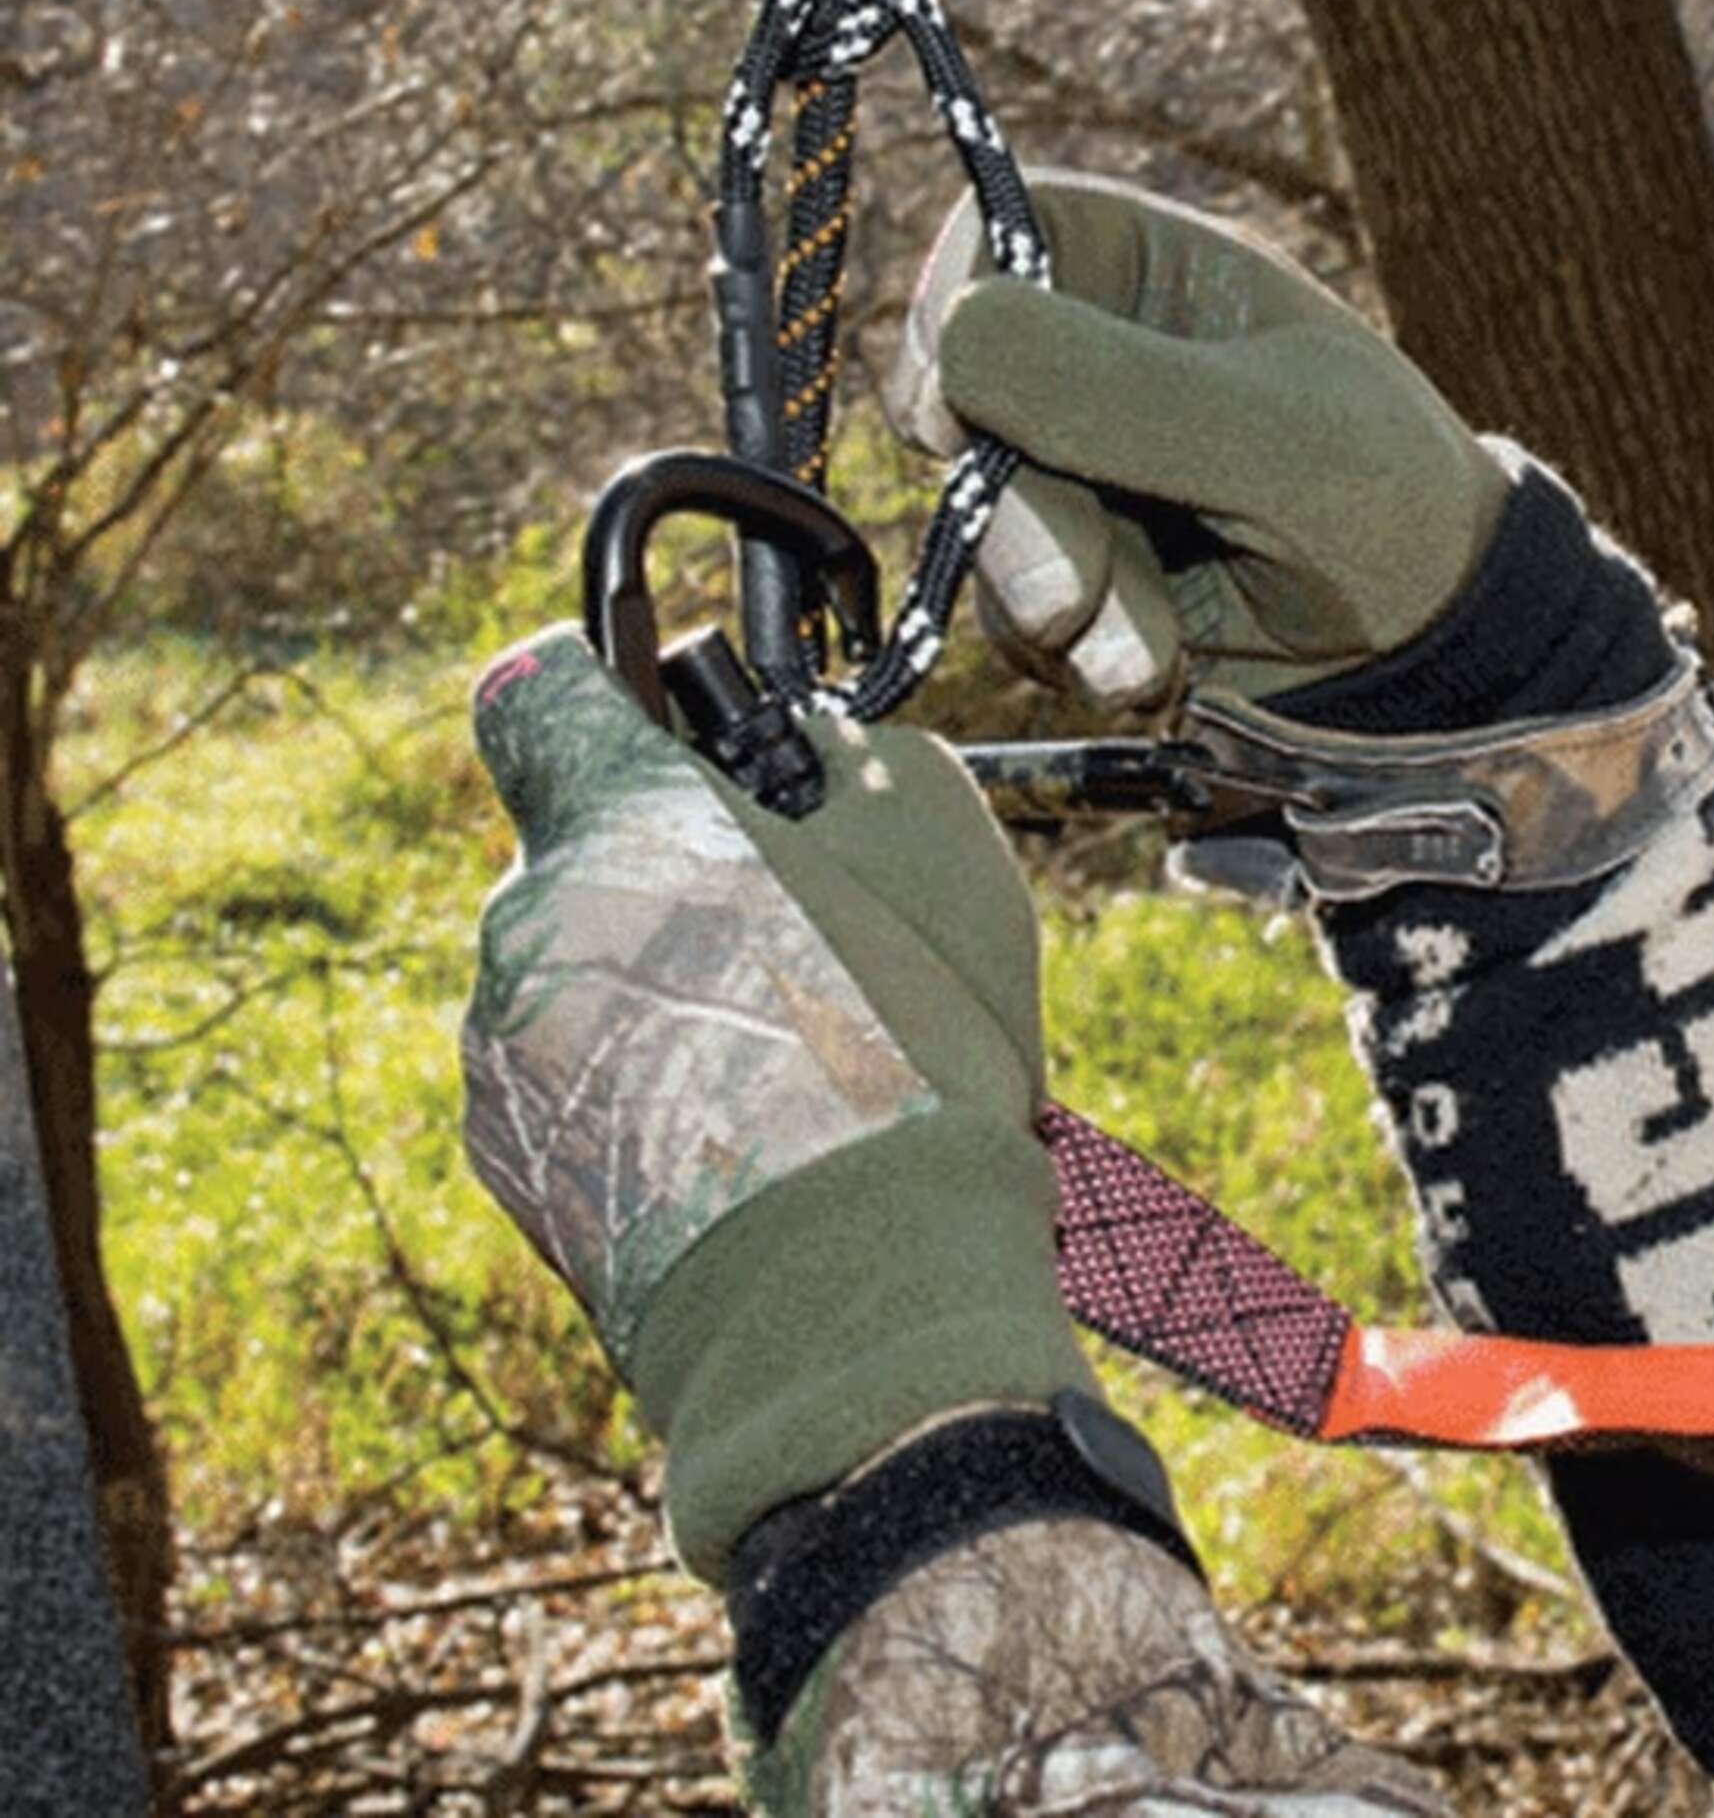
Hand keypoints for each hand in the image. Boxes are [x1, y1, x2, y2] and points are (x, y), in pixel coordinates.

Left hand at [464, 627, 1090, 1584]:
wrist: (852, 1301)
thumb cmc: (904, 1056)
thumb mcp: (935, 841)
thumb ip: (851, 753)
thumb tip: (810, 752)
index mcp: (618, 817)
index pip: (543, 691)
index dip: (604, 690)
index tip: (666, 728)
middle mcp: (528, 918)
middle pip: (584, 844)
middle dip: (673, 867)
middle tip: (798, 927)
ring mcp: (501, 1048)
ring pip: (577, 963)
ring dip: (657, 980)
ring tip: (784, 1053)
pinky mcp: (508, 1158)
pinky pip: (568, 1073)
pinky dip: (638, 1081)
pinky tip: (740, 1128)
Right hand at [882, 173, 1508, 705]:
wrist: (1432, 654)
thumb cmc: (1387, 500)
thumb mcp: (1273, 439)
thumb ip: (1119, 390)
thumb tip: (953, 338)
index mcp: (1137, 264)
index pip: (989, 242)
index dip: (947, 325)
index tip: (951, 419)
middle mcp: (1083, 356)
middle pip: (960, 405)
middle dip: (1015, 516)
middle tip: (1071, 597)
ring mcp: (1067, 470)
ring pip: (977, 526)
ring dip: (1057, 605)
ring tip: (1150, 655)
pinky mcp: (1069, 572)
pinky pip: (1011, 615)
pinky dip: (1074, 654)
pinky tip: (1157, 667)